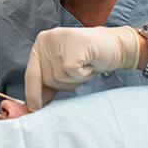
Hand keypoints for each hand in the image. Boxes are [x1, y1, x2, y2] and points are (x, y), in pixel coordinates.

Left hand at [24, 26, 140, 110]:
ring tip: (85, 66)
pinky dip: (84, 75)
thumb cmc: (89, 59)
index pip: (31, 73)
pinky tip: (90, 64)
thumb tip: (34, 105)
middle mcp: (46, 38)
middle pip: (46, 79)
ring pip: (59, 78)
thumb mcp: (64, 70)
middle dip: (64, 84)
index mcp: (41, 43)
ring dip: (76, 79)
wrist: (116, 47)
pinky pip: (72, 73)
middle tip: (79, 71)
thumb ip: (48, 83)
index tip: (34, 108)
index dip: (33, 93)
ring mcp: (59, 40)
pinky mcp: (73, 46)